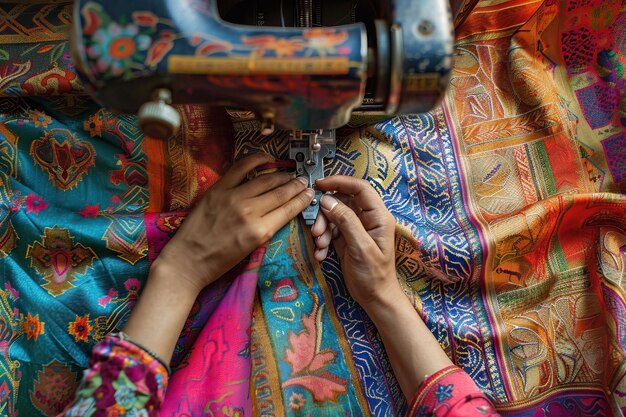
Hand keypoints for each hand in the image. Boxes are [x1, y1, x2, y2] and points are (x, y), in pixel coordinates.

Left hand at [155, 153, 313, 292]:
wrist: (188, 261)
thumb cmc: (220, 262)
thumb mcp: (251, 250)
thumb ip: (266, 228)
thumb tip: (281, 210)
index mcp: (260, 231)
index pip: (288, 210)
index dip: (302, 200)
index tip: (310, 193)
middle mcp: (250, 212)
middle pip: (280, 193)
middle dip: (295, 186)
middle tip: (304, 181)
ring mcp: (233, 197)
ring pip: (265, 180)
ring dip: (281, 175)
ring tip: (291, 173)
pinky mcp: (218, 189)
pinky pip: (240, 168)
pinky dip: (255, 160)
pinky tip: (267, 157)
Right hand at [313, 177, 454, 399]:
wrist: (375, 299)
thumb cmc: (373, 275)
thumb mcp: (360, 247)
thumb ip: (346, 221)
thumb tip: (327, 200)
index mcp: (378, 216)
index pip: (360, 188)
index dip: (340, 182)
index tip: (319, 185)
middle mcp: (367, 218)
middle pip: (342, 202)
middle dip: (325, 214)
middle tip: (315, 231)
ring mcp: (356, 228)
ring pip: (333, 216)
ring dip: (322, 229)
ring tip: (319, 246)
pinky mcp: (346, 239)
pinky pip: (330, 231)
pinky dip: (323, 240)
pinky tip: (321, 255)